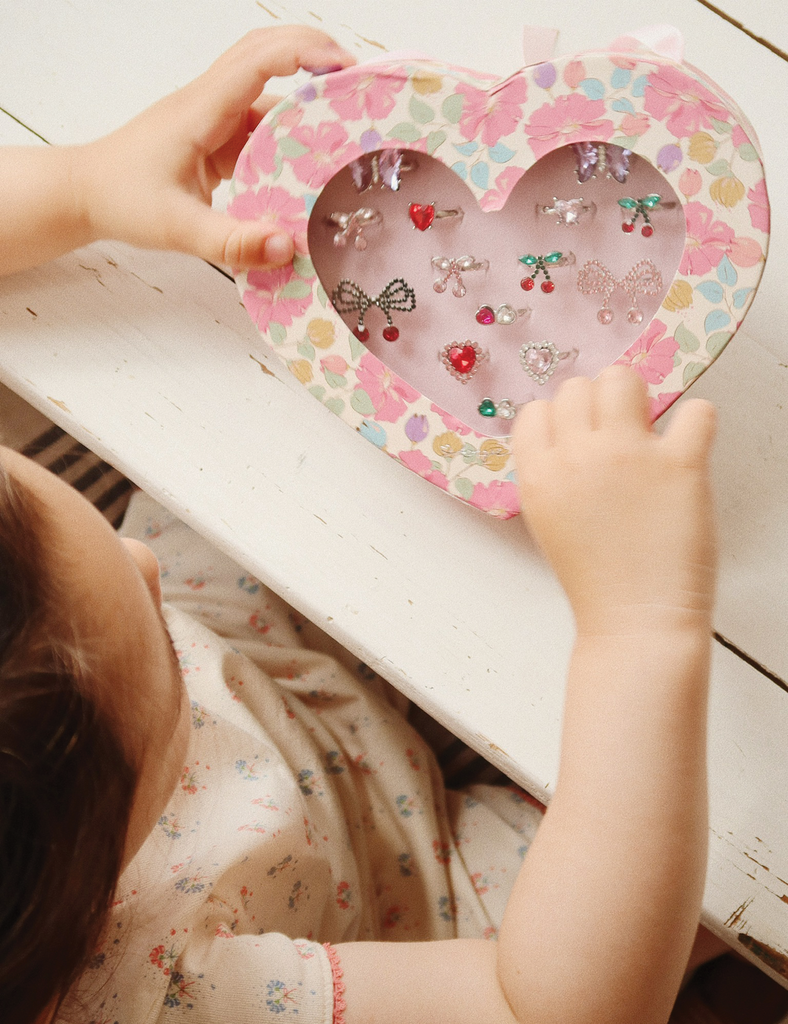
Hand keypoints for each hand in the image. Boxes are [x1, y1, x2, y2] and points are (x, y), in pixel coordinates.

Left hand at [78, 26, 354, 268]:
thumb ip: (232, 242)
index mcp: (200, 110)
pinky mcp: (214, 138)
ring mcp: (212, 118)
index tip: (345, 68)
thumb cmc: (121, 200)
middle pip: (266, 54)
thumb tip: (287, 247)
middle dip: (315, 55)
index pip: (257, 59)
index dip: (304, 53)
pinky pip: (260, 127)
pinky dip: (289, 136)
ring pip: (267, 93)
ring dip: (305, 101)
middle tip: (360, 81)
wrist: (83, 194)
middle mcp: (209, 104)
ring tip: (348, 124)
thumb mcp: (177, 229)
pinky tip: (310, 163)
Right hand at [511, 366, 717, 636]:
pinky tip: (688, 446)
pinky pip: (697, 412)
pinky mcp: (680, 465)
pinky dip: (698, 422)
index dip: (559, 419)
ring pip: (623, 380)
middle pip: (577, 387)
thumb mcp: (548, 522)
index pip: (536, 411)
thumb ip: (552, 475)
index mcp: (538, 474)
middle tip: (615, 434)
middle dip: (596, 404)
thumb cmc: (594, 580)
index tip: (578, 437)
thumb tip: (573, 435)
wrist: (635, 622)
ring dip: (636, 397)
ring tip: (648, 431)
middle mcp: (578, 456)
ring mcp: (629, 456)